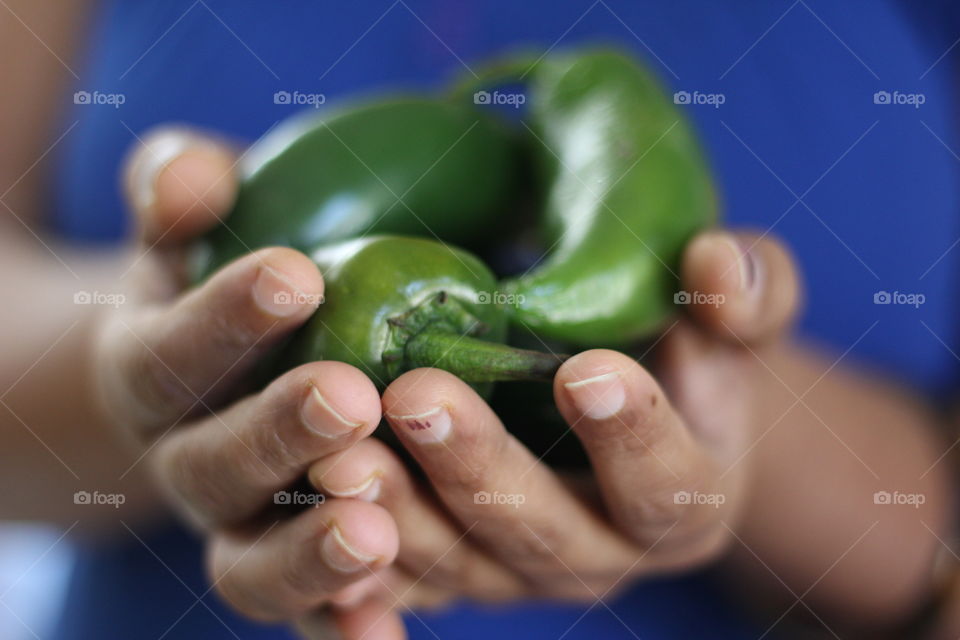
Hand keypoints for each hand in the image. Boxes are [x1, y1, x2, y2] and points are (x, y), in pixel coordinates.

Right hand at [94, 128, 400, 630]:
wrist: (210, 379)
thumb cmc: (215, 286)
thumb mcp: (190, 232)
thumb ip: (179, 193)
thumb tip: (194, 175)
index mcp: (152, 375)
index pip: (172, 352)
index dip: (223, 318)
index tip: (295, 275)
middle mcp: (185, 464)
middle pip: (213, 468)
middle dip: (277, 434)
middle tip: (350, 396)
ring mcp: (238, 528)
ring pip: (251, 565)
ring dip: (310, 554)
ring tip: (373, 531)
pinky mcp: (292, 572)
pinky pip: (308, 618)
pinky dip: (339, 629)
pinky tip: (386, 630)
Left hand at [303, 229, 800, 637]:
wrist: (615, 406)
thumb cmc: (678, 354)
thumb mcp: (727, 319)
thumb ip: (749, 291)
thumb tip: (713, 267)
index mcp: (682, 501)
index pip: (668, 484)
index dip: (633, 434)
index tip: (585, 369)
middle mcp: (599, 554)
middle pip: (543, 536)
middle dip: (481, 472)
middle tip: (417, 399)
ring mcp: (515, 571)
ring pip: (456, 564)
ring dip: (395, 514)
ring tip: (335, 450)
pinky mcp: (449, 569)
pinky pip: (397, 578)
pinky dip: (350, 561)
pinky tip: (302, 505)